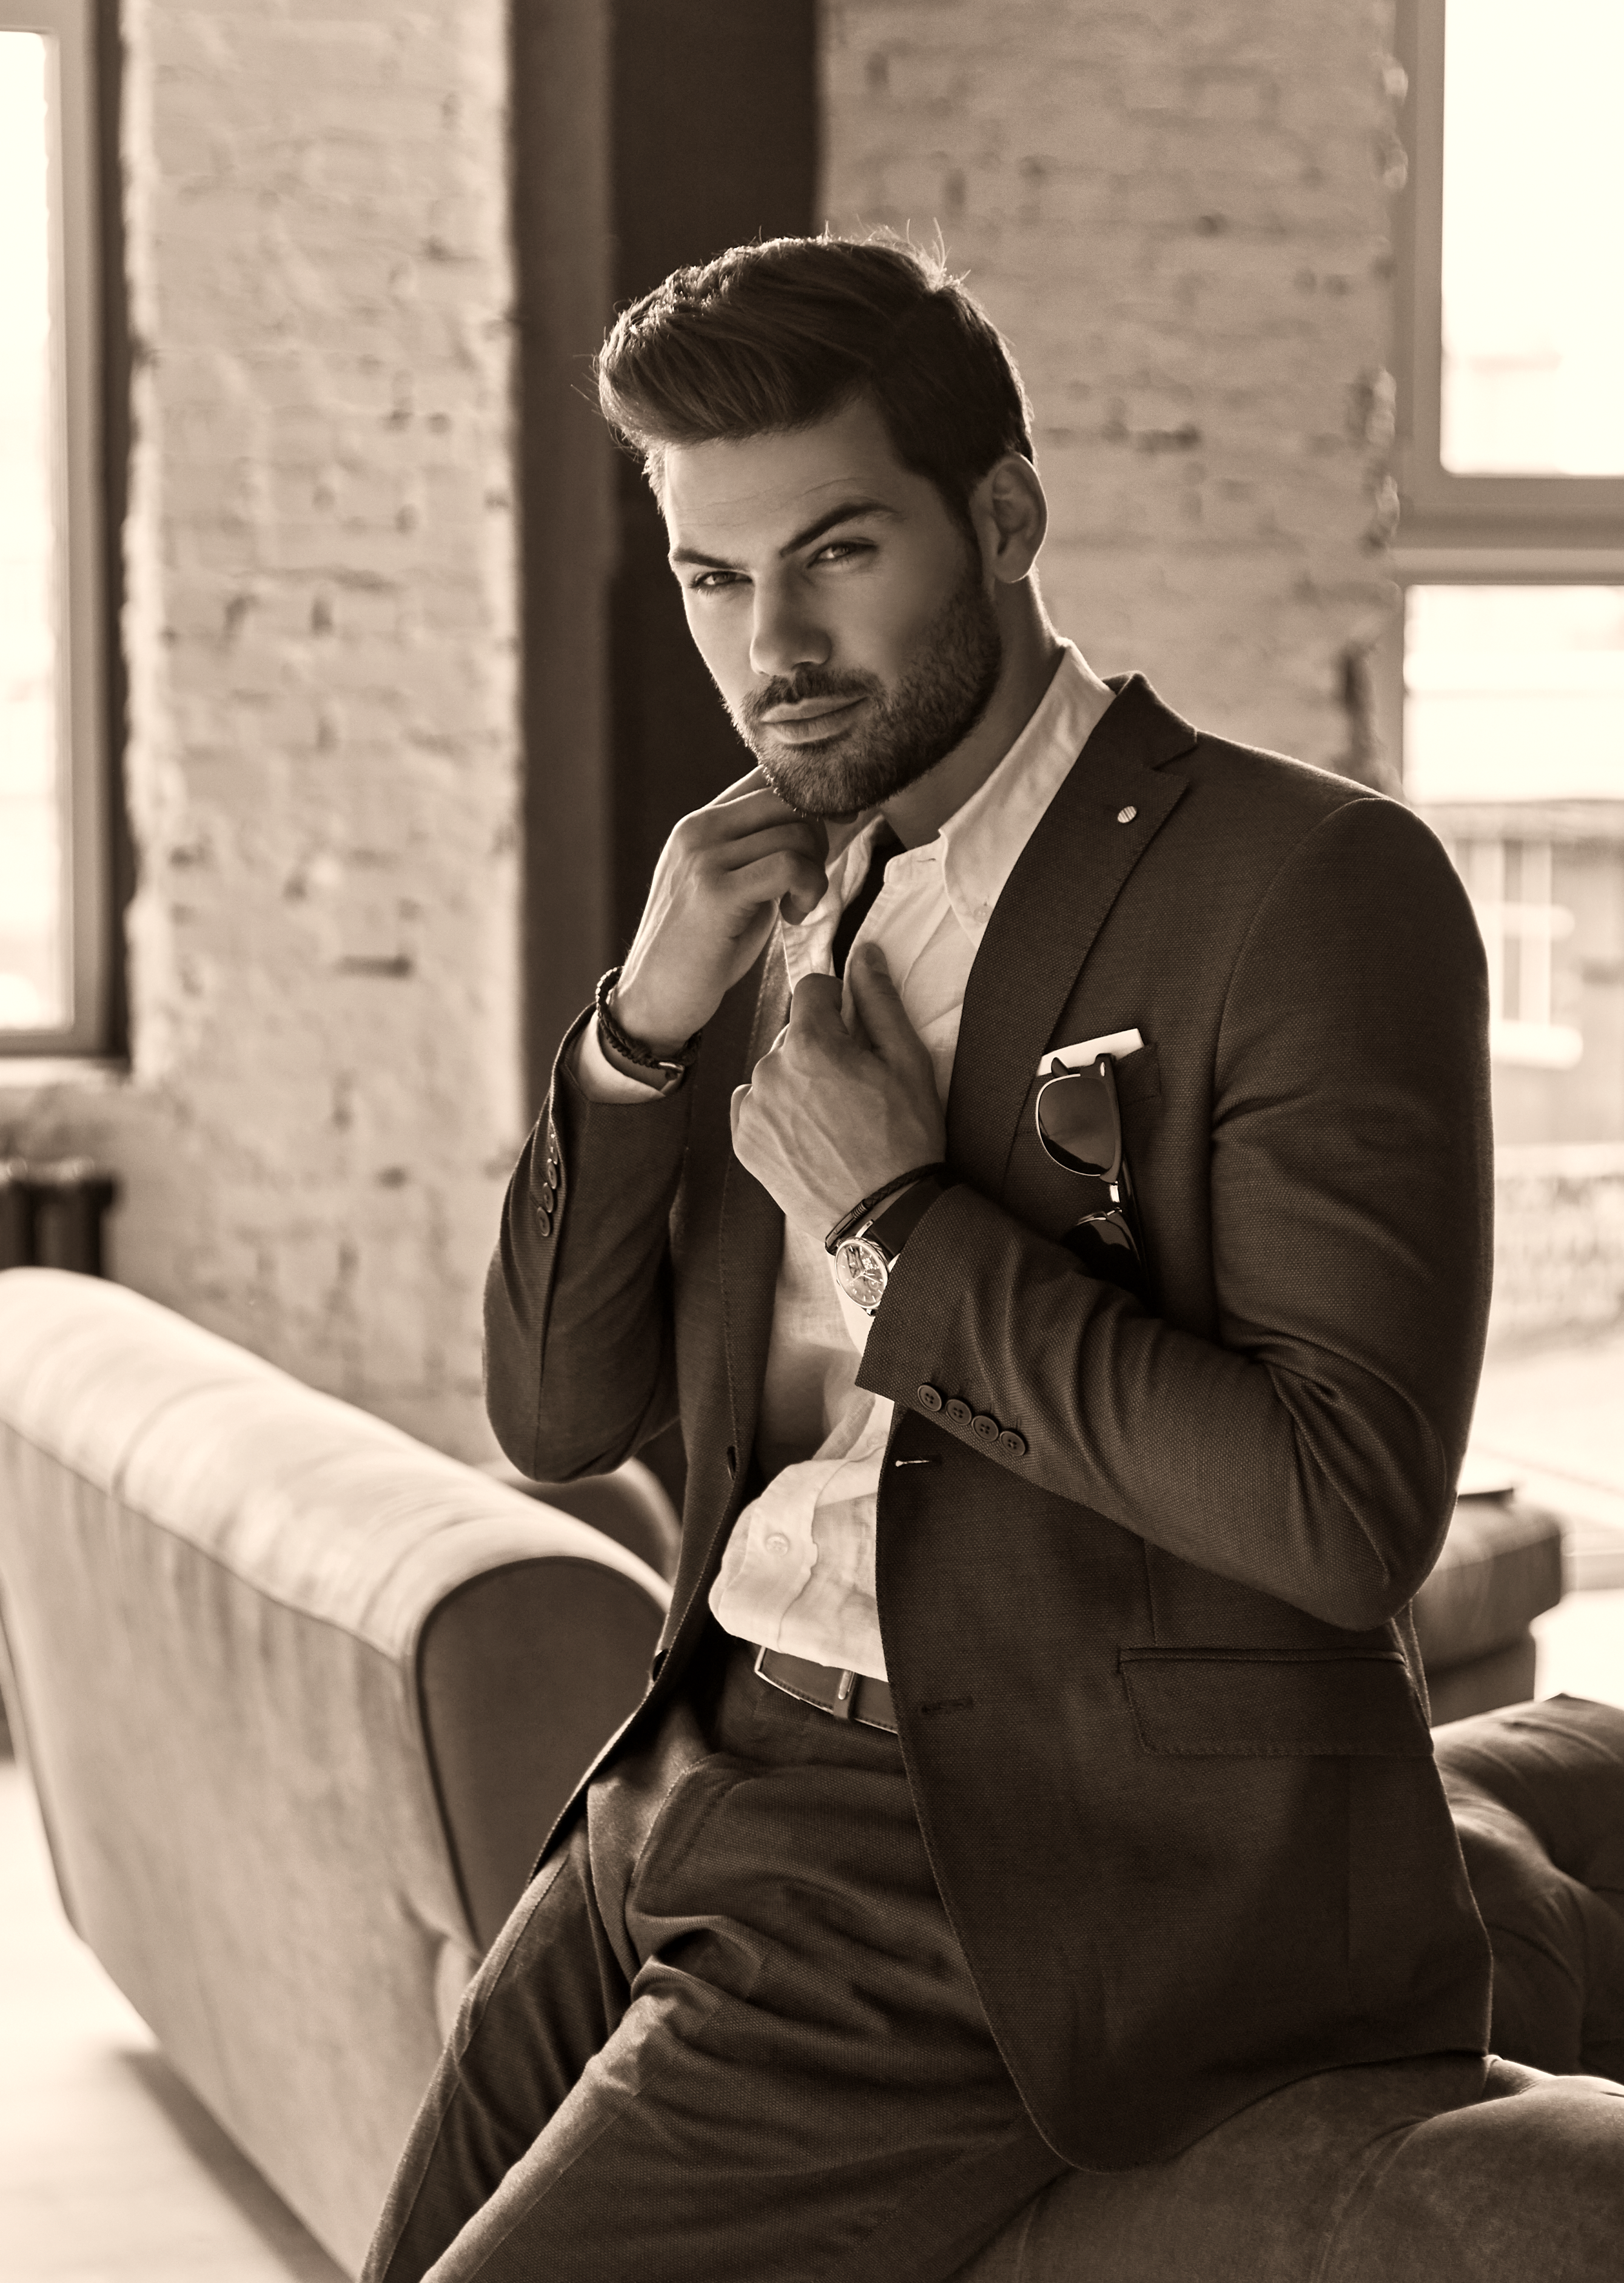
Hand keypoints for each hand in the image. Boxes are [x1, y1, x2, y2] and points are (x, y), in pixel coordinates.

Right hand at [612, 768, 829, 1052]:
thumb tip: (818, 822)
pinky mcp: (715, 892)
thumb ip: (760, 851)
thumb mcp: (731, 886)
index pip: (766, 776)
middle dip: (819, 835)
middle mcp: (697, 829)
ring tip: (798, 905)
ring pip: (794, 832)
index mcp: (700, 823)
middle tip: (809, 880)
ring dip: (815, 872)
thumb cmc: (702, 950)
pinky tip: (793, 915)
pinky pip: (788, 866)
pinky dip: (807, 889)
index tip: (837, 826)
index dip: (813, 796)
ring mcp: (703, 857)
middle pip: (787, 797)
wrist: (654, 999)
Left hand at [730, 948, 946, 1235]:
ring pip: (774, 1069)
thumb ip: (880, 1000)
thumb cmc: (904, 1137)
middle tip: (852, 1085)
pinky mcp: (744, 1142)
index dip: (839, 1002)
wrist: (884, 1214)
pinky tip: (808, 1133)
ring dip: (797, 1080)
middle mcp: (771, 1070)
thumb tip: (865, 954)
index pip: (812, 989)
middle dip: (820, 1046)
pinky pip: (754, 1105)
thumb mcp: (907, 1061)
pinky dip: (776, 1111)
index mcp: (811, 1043)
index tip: (855, 1028)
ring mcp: (753, 1109)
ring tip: (832, 1116)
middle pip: (794, 1032)